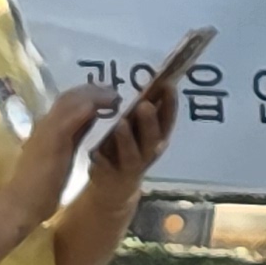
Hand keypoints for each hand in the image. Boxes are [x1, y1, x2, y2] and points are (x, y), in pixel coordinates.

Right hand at [9, 79, 114, 213]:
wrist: (20, 204)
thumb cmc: (38, 188)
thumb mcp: (60, 157)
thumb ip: (72, 139)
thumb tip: (90, 123)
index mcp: (47, 129)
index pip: (67, 103)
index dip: (88, 96)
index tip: (107, 95)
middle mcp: (45, 124)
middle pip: (70, 96)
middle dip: (94, 90)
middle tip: (116, 91)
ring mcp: (47, 130)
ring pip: (71, 101)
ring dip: (95, 95)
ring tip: (116, 95)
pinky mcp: (52, 140)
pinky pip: (70, 117)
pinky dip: (88, 108)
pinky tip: (103, 106)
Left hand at [92, 65, 181, 196]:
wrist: (114, 184)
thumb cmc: (128, 146)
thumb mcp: (138, 128)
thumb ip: (140, 109)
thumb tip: (146, 80)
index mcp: (156, 136)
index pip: (167, 119)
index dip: (170, 104)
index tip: (169, 85)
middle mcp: (148, 152)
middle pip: (153, 137)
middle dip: (150, 121)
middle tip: (144, 104)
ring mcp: (131, 165)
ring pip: (131, 153)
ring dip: (126, 139)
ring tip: (120, 124)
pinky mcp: (111, 175)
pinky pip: (106, 166)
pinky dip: (101, 158)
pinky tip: (94, 149)